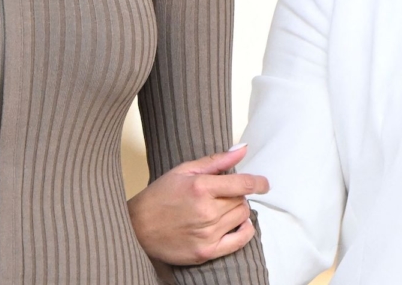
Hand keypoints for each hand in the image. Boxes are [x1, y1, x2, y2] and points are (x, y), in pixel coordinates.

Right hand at [128, 143, 269, 265]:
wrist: (137, 228)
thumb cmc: (159, 196)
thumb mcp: (184, 170)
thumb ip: (216, 161)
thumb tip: (242, 149)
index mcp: (200, 187)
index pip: (242, 183)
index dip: (258, 182)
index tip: (264, 183)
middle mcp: (206, 211)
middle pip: (242, 200)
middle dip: (237, 195)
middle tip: (222, 195)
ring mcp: (207, 233)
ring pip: (242, 217)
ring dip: (237, 211)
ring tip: (221, 208)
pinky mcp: (206, 251)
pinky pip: (240, 240)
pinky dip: (244, 230)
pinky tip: (237, 224)